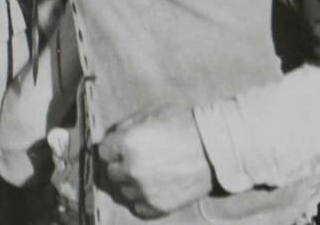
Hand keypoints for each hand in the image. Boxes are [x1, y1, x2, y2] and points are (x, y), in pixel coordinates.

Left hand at [97, 106, 212, 218]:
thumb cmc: (185, 124)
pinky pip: (138, 207)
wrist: (216, 147)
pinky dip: (143, 199)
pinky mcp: (158, 206)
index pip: (103, 151)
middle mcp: (132, 169)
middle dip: (121, 165)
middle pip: (111, 172)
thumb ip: (127, 126)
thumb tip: (111, 138)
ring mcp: (144, 190)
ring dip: (131, 183)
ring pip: (123, 191)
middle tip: (138, 159)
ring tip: (148, 173)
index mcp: (128, 143)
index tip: (122, 147)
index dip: (113, 147)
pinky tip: (154, 187)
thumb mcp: (153, 113)